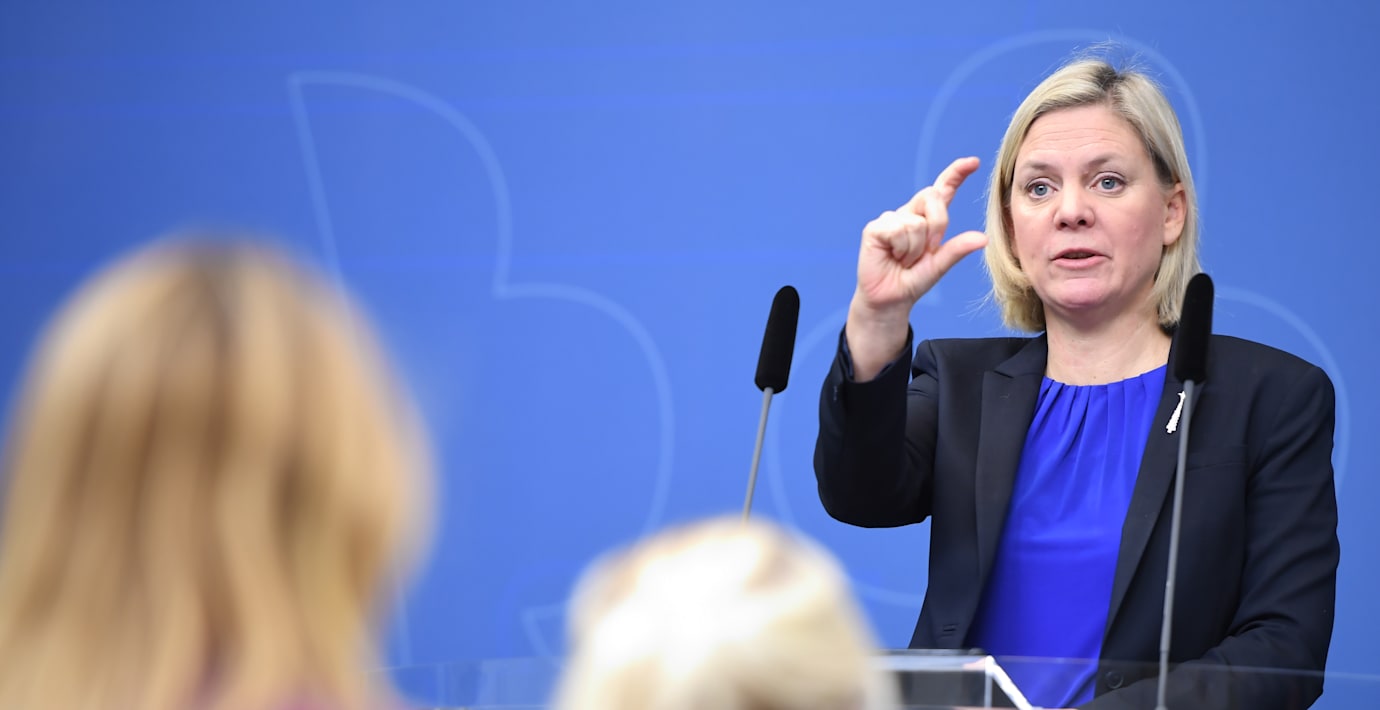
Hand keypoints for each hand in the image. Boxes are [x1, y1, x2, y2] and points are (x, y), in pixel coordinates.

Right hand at [845, 156, 988, 378]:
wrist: (890, 300)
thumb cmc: (912, 281)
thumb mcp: (939, 266)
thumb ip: (957, 250)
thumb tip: (983, 238)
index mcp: (927, 219)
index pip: (942, 189)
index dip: (956, 173)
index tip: (973, 162)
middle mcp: (909, 214)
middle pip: (931, 197)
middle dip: (937, 225)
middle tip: (927, 251)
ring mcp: (891, 219)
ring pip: (915, 221)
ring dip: (914, 248)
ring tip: (904, 260)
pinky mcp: (875, 228)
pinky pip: (897, 229)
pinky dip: (900, 248)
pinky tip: (892, 256)